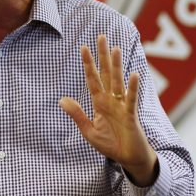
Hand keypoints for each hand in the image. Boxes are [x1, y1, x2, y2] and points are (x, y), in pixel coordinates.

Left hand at [59, 34, 157, 185]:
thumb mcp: (89, 131)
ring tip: (115, 48)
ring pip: (117, 82)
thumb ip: (77, 114)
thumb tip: (61, 99)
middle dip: (102, 56)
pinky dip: (132, 88)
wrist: (128, 159)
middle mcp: (110, 100)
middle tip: (101, 37)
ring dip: (116, 66)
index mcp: (99, 103)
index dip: (87, 64)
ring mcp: (121, 106)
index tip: (83, 48)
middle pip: (106, 74)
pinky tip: (133, 74)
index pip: (92, 80)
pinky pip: (130, 99)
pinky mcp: (130, 115)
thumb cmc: (110, 144)